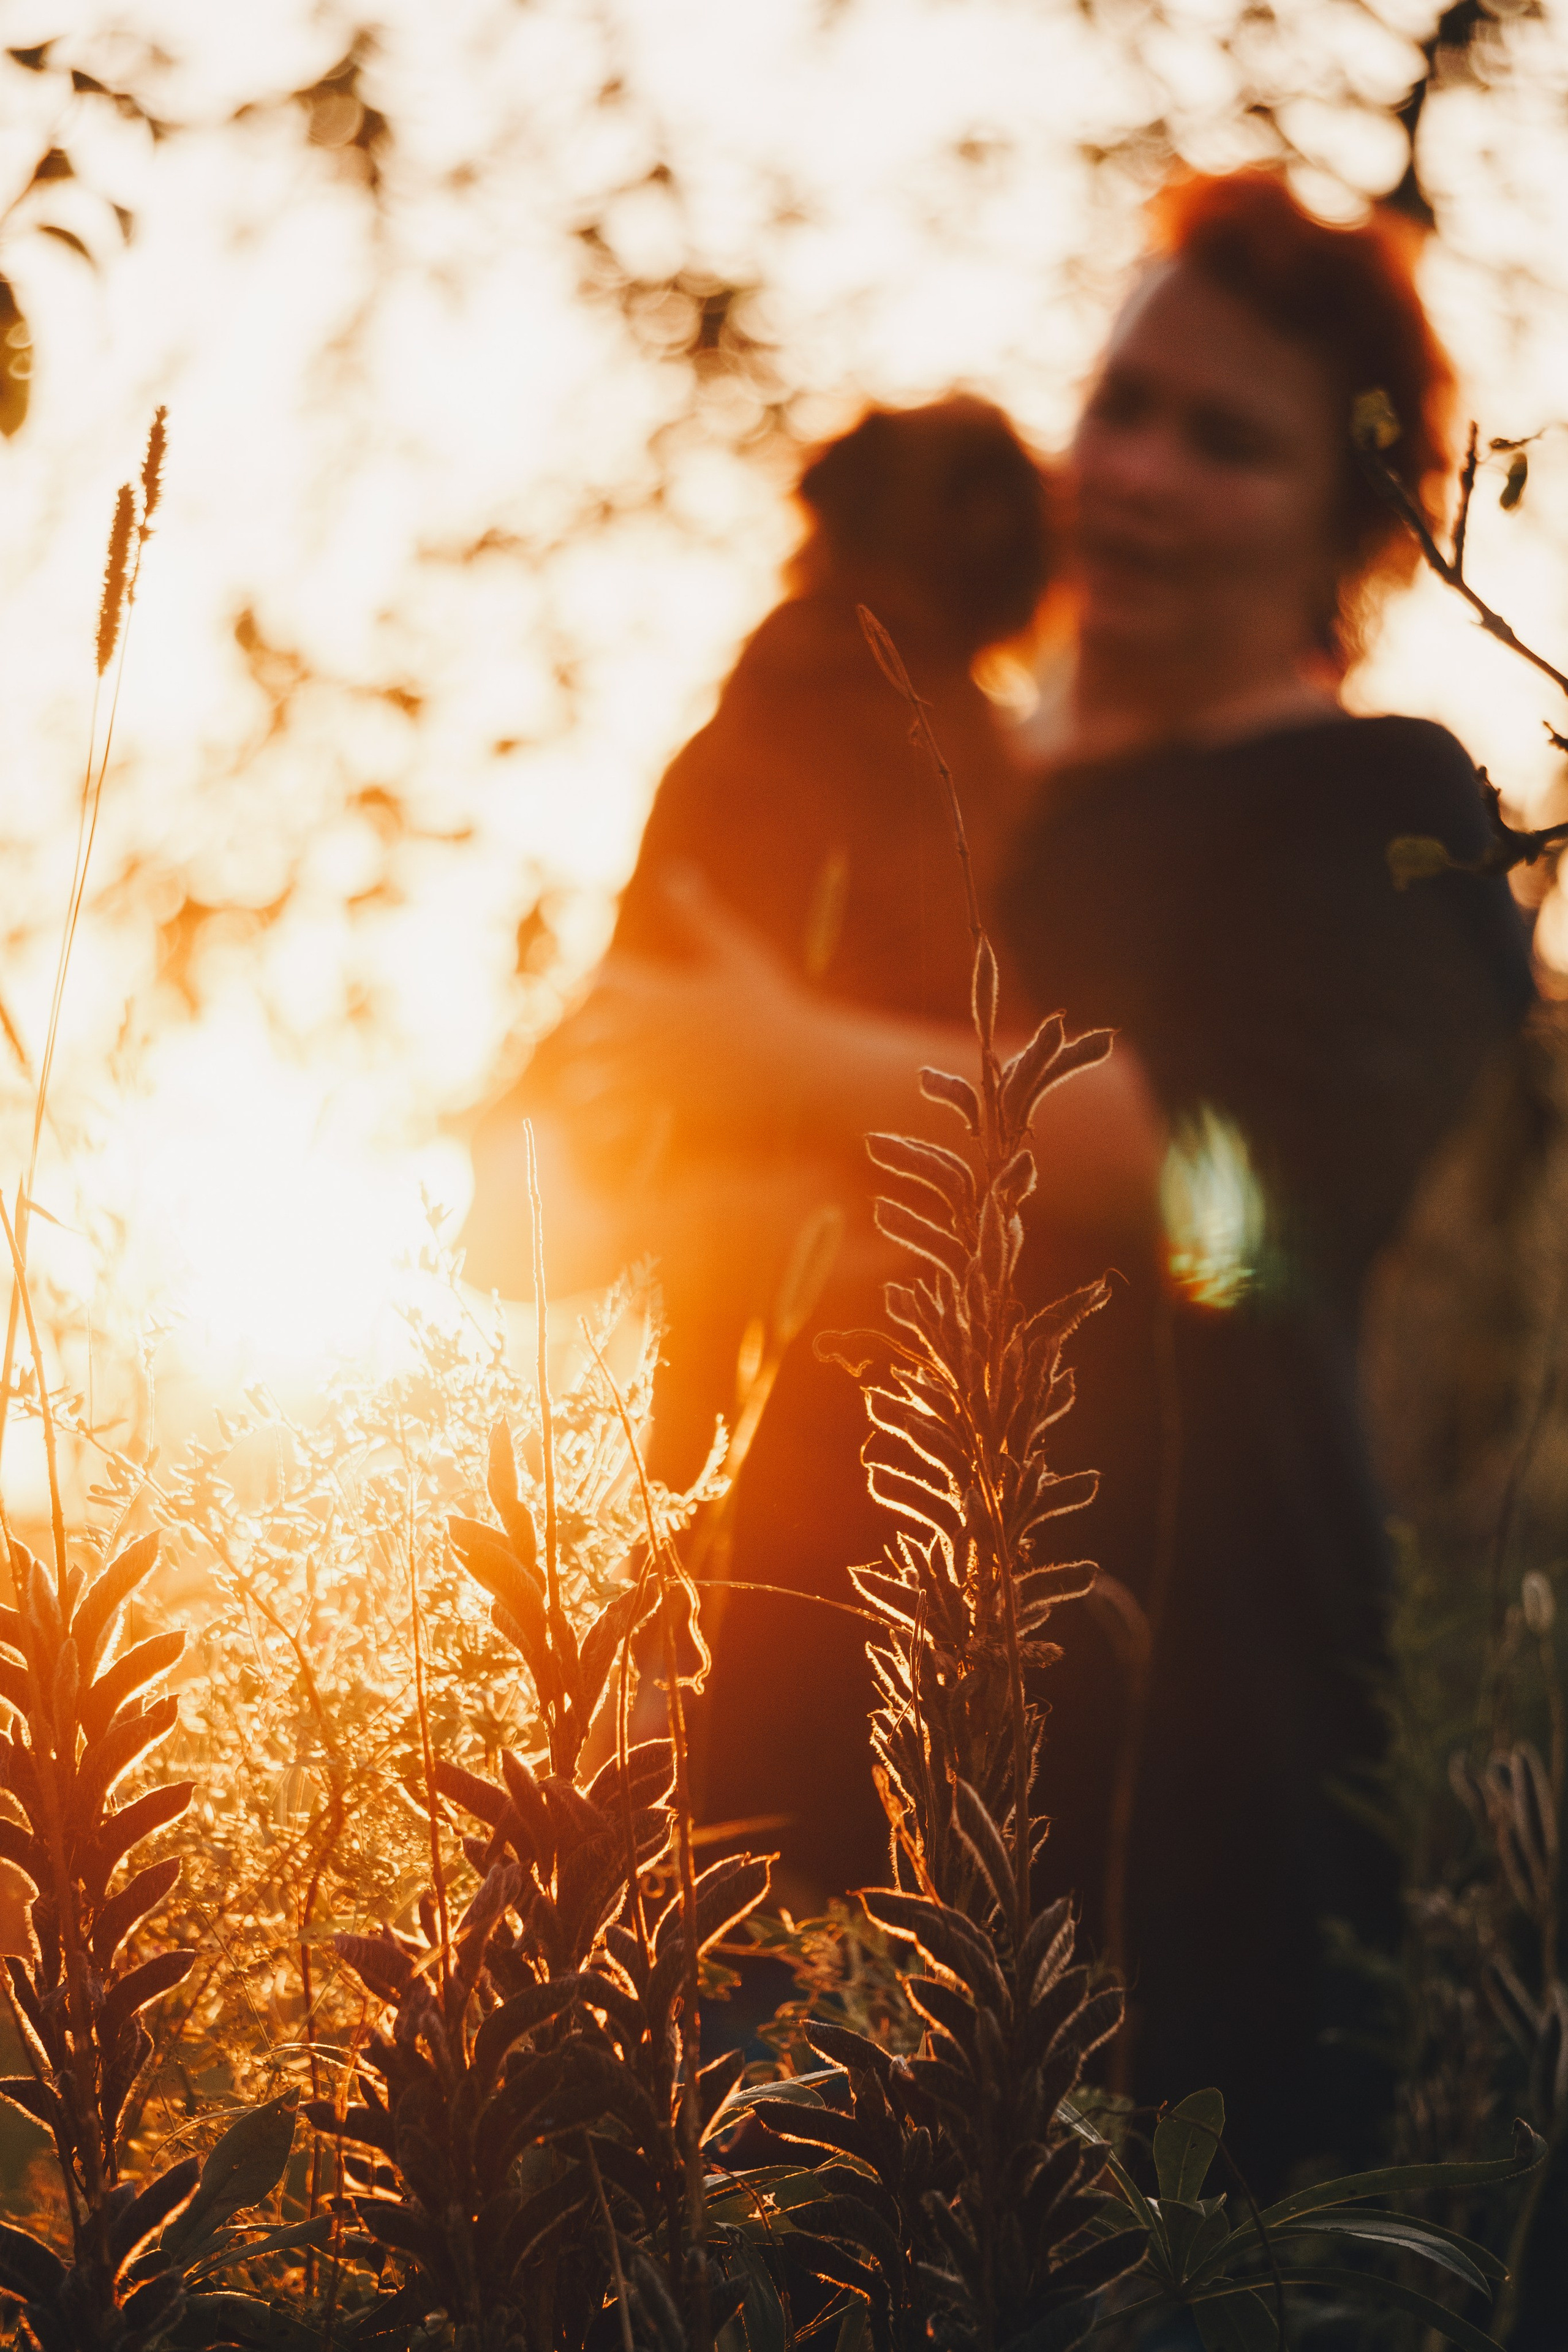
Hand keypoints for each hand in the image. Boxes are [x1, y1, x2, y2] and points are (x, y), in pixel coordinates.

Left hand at [554, 865, 831, 1146]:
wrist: (801, 1066)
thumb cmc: (772, 1004)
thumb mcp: (737, 951)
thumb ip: (699, 913)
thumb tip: (674, 871)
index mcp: (668, 990)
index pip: (607, 976)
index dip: (601, 978)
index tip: (610, 983)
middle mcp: (658, 1031)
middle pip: (591, 1025)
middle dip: (587, 1025)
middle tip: (595, 1028)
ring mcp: (663, 1070)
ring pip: (596, 1072)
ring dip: (589, 1069)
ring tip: (592, 1071)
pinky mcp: (672, 1103)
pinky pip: (622, 1110)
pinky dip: (606, 1108)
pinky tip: (608, 1108)